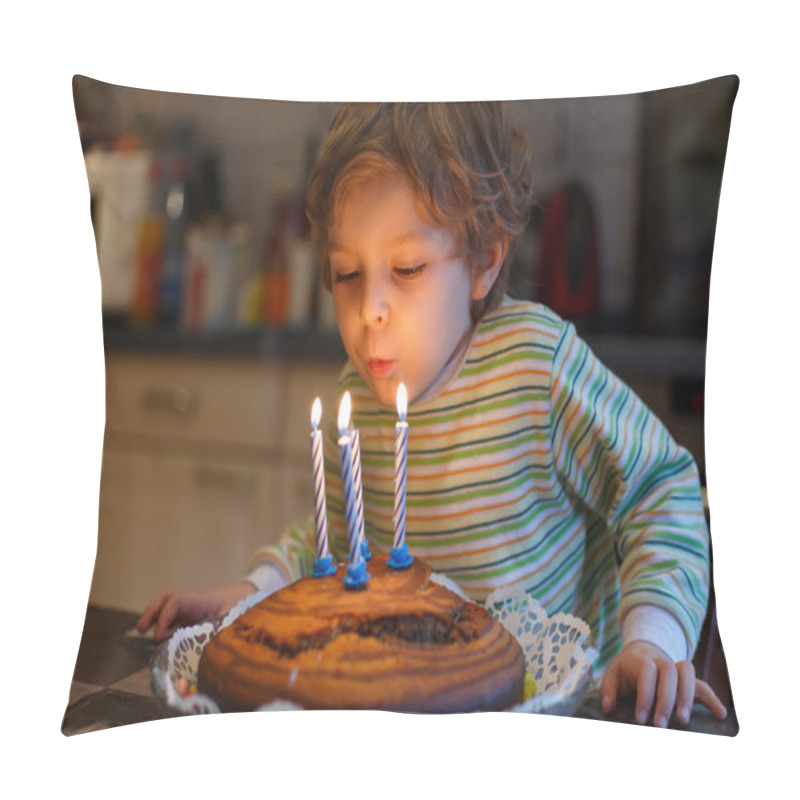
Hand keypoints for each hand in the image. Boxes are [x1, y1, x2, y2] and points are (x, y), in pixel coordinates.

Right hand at [136, 582, 256, 642]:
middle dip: (152, 611)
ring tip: (142, 632)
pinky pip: (175, 616)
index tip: (159, 638)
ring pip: (169, 605)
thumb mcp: (236, 622)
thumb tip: (210, 657)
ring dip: (154, 616)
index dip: (164, 618)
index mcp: (202, 601)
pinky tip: (160, 640)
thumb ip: (222, 636)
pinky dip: (164, 624)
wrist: (252, 597)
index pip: (177, 602)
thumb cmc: (244, 608)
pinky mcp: (194, 615)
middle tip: (139, 629)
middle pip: (167, 597)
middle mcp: (195, 602)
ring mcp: (194, 608)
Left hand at [600, 640, 727, 727]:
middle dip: (665, 700)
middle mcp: (660, 661)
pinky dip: (712, 698)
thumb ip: (608, 690)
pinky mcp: (688, 680)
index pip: (646, 671)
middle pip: (669, 672)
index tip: (640, 718)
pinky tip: (720, 714)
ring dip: (687, 697)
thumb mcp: (612, 675)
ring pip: (687, 673)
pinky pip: (702, 685)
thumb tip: (608, 708)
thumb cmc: (626, 670)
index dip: (645, 694)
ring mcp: (676, 668)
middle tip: (659, 726)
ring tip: (683, 721)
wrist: (642, 653)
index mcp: (640, 660)